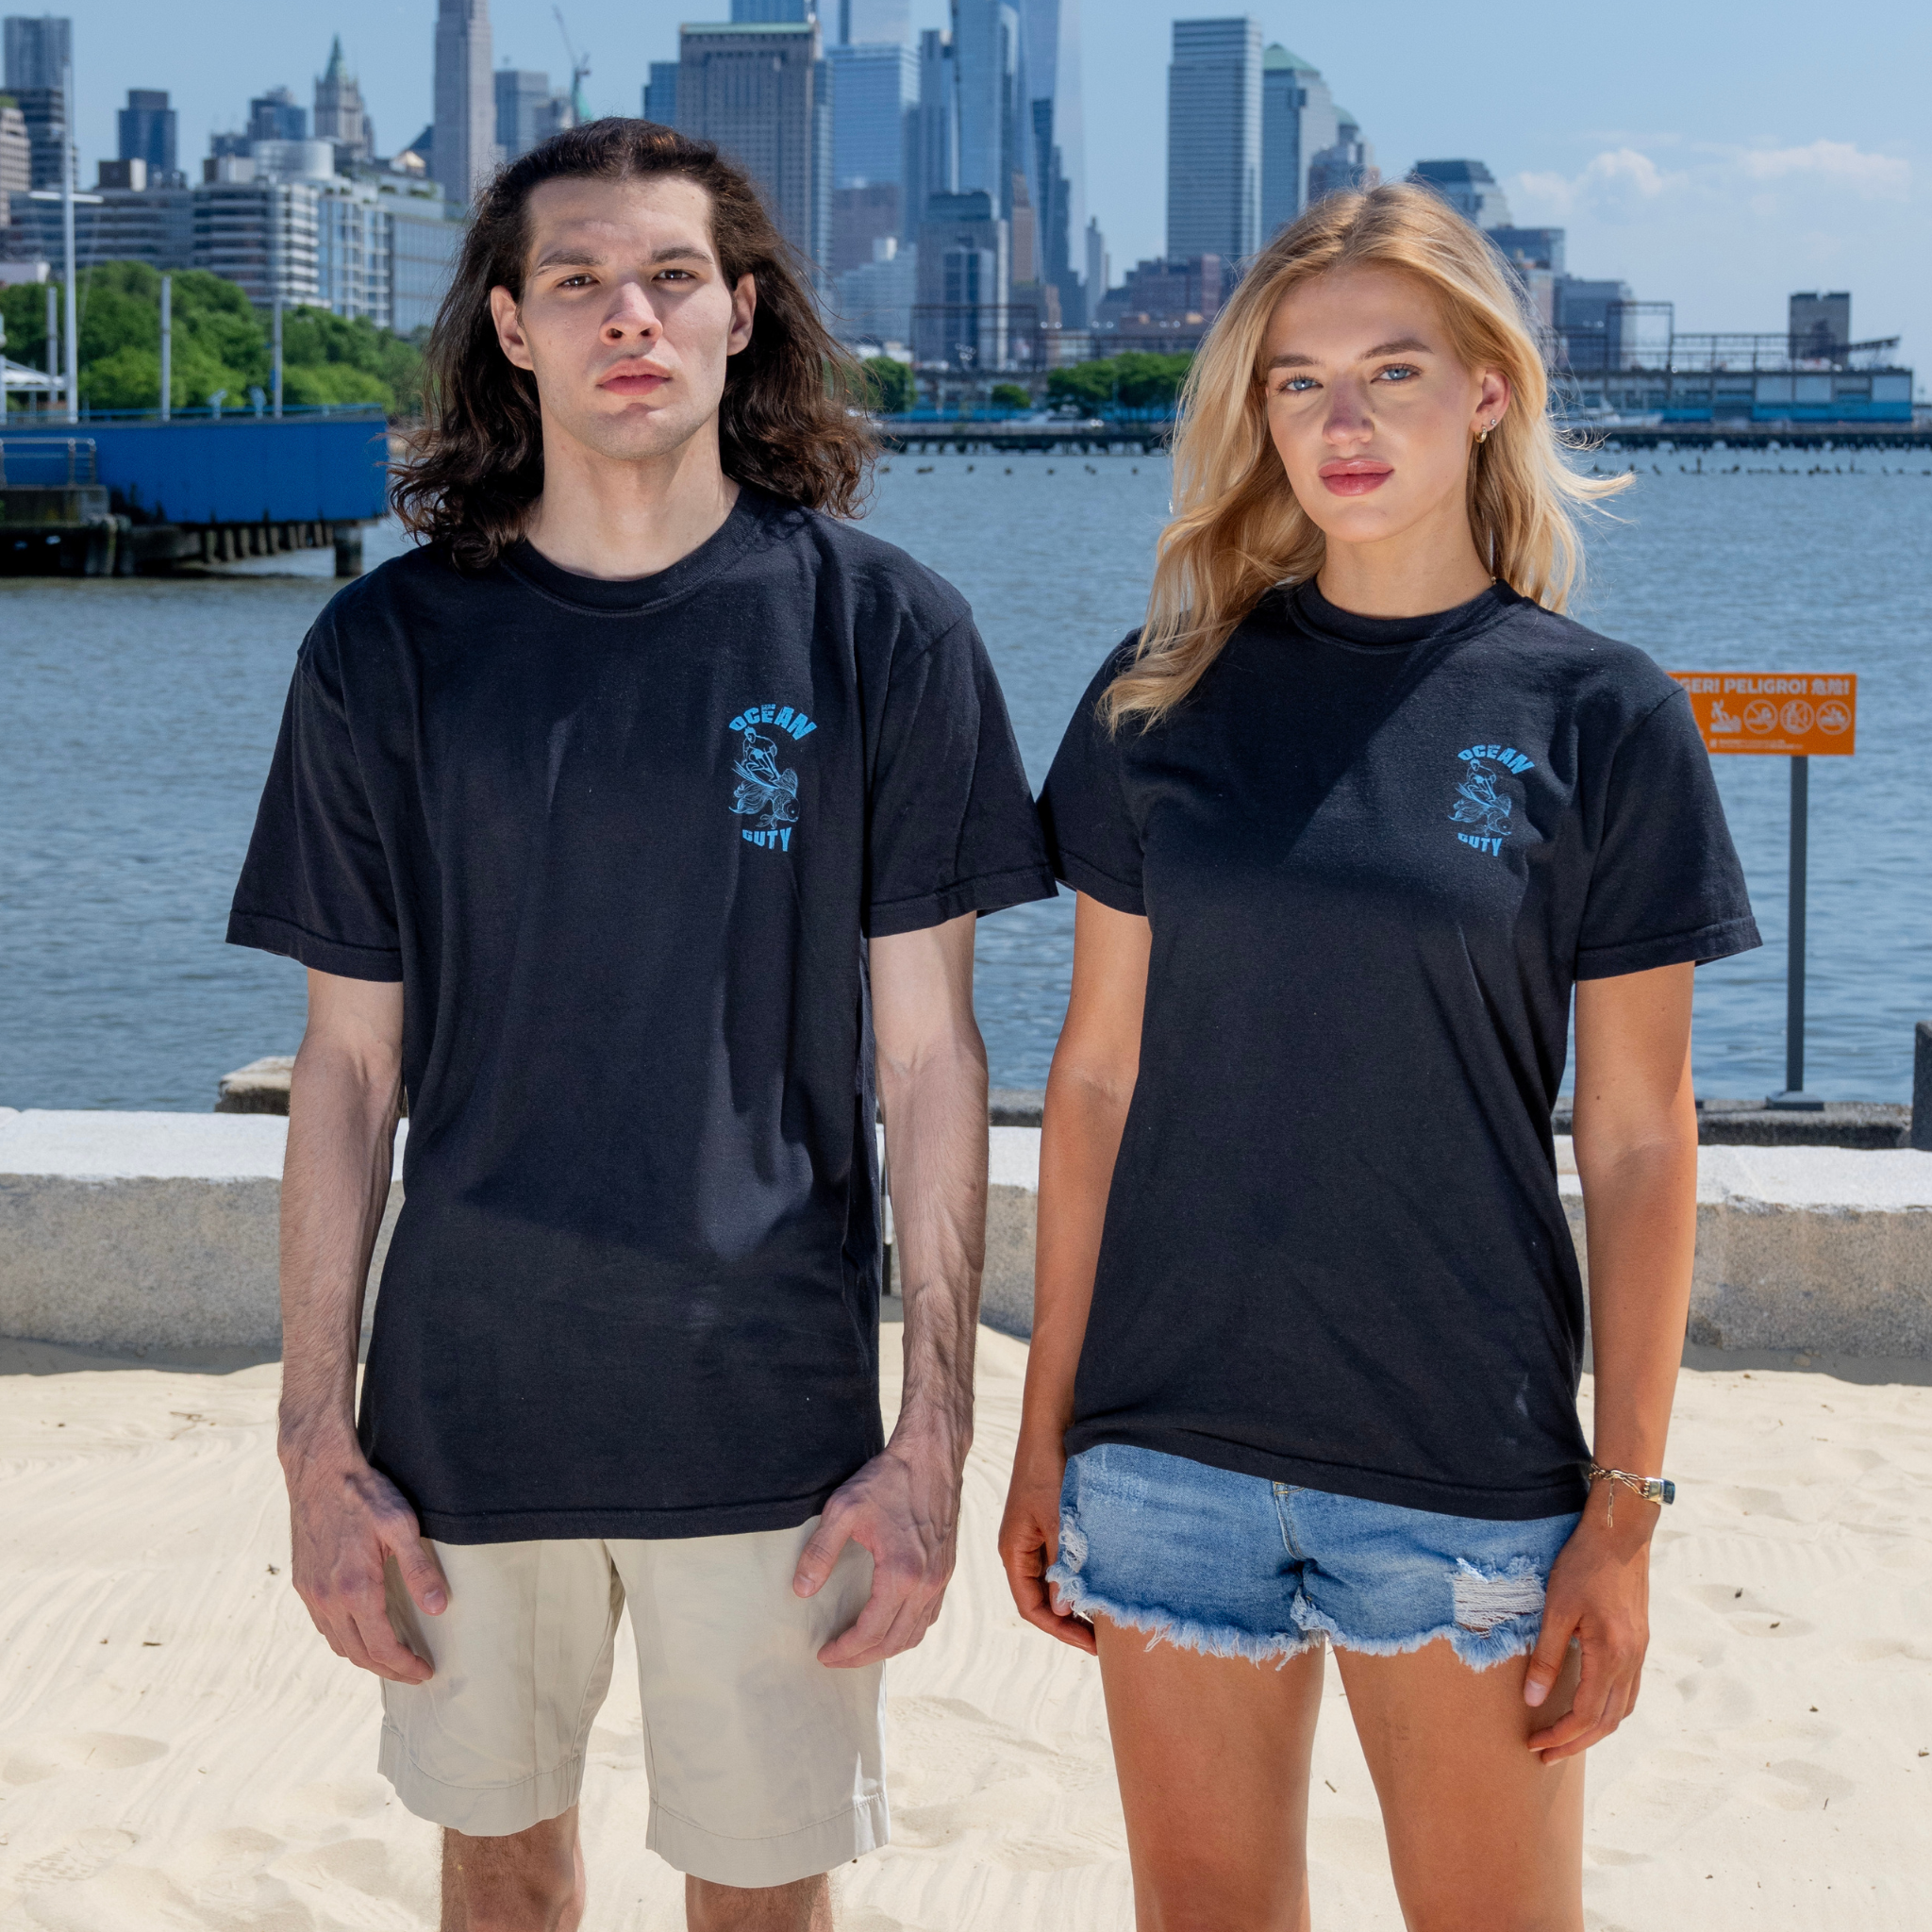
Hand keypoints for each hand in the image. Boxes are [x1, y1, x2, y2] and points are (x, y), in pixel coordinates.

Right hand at [283, 1438, 448, 1683]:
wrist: (319, 1471)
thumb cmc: (364, 1494)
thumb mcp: (402, 1526)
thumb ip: (419, 1570)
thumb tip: (439, 1608)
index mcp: (355, 1589)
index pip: (382, 1647)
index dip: (404, 1666)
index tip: (424, 1672)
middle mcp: (328, 1599)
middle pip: (359, 1654)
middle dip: (388, 1669)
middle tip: (413, 1672)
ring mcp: (312, 1593)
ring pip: (338, 1644)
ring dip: (365, 1658)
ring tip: (392, 1658)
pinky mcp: (304, 1583)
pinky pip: (324, 1627)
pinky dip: (345, 1641)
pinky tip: (362, 1633)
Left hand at [792, 1430, 964, 1667]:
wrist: (932, 1456)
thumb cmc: (889, 1479)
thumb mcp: (843, 1510)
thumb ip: (820, 1552)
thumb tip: (801, 1590)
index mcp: (902, 1573)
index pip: (871, 1631)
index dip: (846, 1650)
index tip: (824, 1654)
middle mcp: (927, 1582)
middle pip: (895, 1641)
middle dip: (863, 1657)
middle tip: (836, 1658)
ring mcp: (941, 1577)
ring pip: (916, 1632)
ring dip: (887, 1648)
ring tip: (860, 1648)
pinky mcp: (947, 1568)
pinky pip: (929, 1615)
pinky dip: (908, 1630)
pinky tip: (890, 1624)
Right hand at [997, 1436, 1094, 1655]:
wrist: (1052, 1425)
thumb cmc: (1048, 1469)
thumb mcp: (1057, 1521)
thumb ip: (1060, 1565)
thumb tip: (1064, 1610)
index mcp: (1013, 1551)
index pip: (1031, 1607)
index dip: (1059, 1630)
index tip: (1092, 1645)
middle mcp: (1021, 1548)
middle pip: (1041, 1598)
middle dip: (1069, 1620)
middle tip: (1104, 1637)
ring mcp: (1036, 1536)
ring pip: (1054, 1580)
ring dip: (1076, 1598)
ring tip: (1106, 1613)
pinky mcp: (1051, 1523)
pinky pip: (1063, 1560)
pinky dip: (1080, 1575)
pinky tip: (1102, 1580)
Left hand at [1522, 1487, 1653, 1761]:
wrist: (1621, 1532)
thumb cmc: (1583, 1564)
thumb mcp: (1557, 1608)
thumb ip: (1547, 1657)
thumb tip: (1532, 1701)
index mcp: (1611, 1656)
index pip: (1586, 1715)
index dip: (1560, 1736)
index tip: (1535, 1745)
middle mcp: (1631, 1661)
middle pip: (1607, 1722)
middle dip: (1575, 1742)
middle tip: (1544, 1755)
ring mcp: (1639, 1652)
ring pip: (1622, 1709)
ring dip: (1594, 1730)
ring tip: (1564, 1739)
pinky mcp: (1638, 1641)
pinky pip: (1628, 1690)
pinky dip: (1608, 1709)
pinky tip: (1590, 1707)